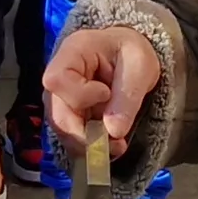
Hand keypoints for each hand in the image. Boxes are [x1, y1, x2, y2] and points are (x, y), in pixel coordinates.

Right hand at [42, 25, 162, 149]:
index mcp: (73, 52)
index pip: (57, 79)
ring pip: (62, 130)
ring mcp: (60, 97)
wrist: (127, 54)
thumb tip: (113, 132)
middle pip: (57, 113)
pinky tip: (111, 147)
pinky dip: (90, 146)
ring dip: (89, 144)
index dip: (79, 95)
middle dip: (85, 134)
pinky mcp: (68, 114)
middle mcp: (59, 76)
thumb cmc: (131, 51)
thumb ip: (127, 97)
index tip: (106, 94)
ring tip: (117, 145)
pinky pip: (71, 137)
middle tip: (116, 142)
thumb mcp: (140, 66)